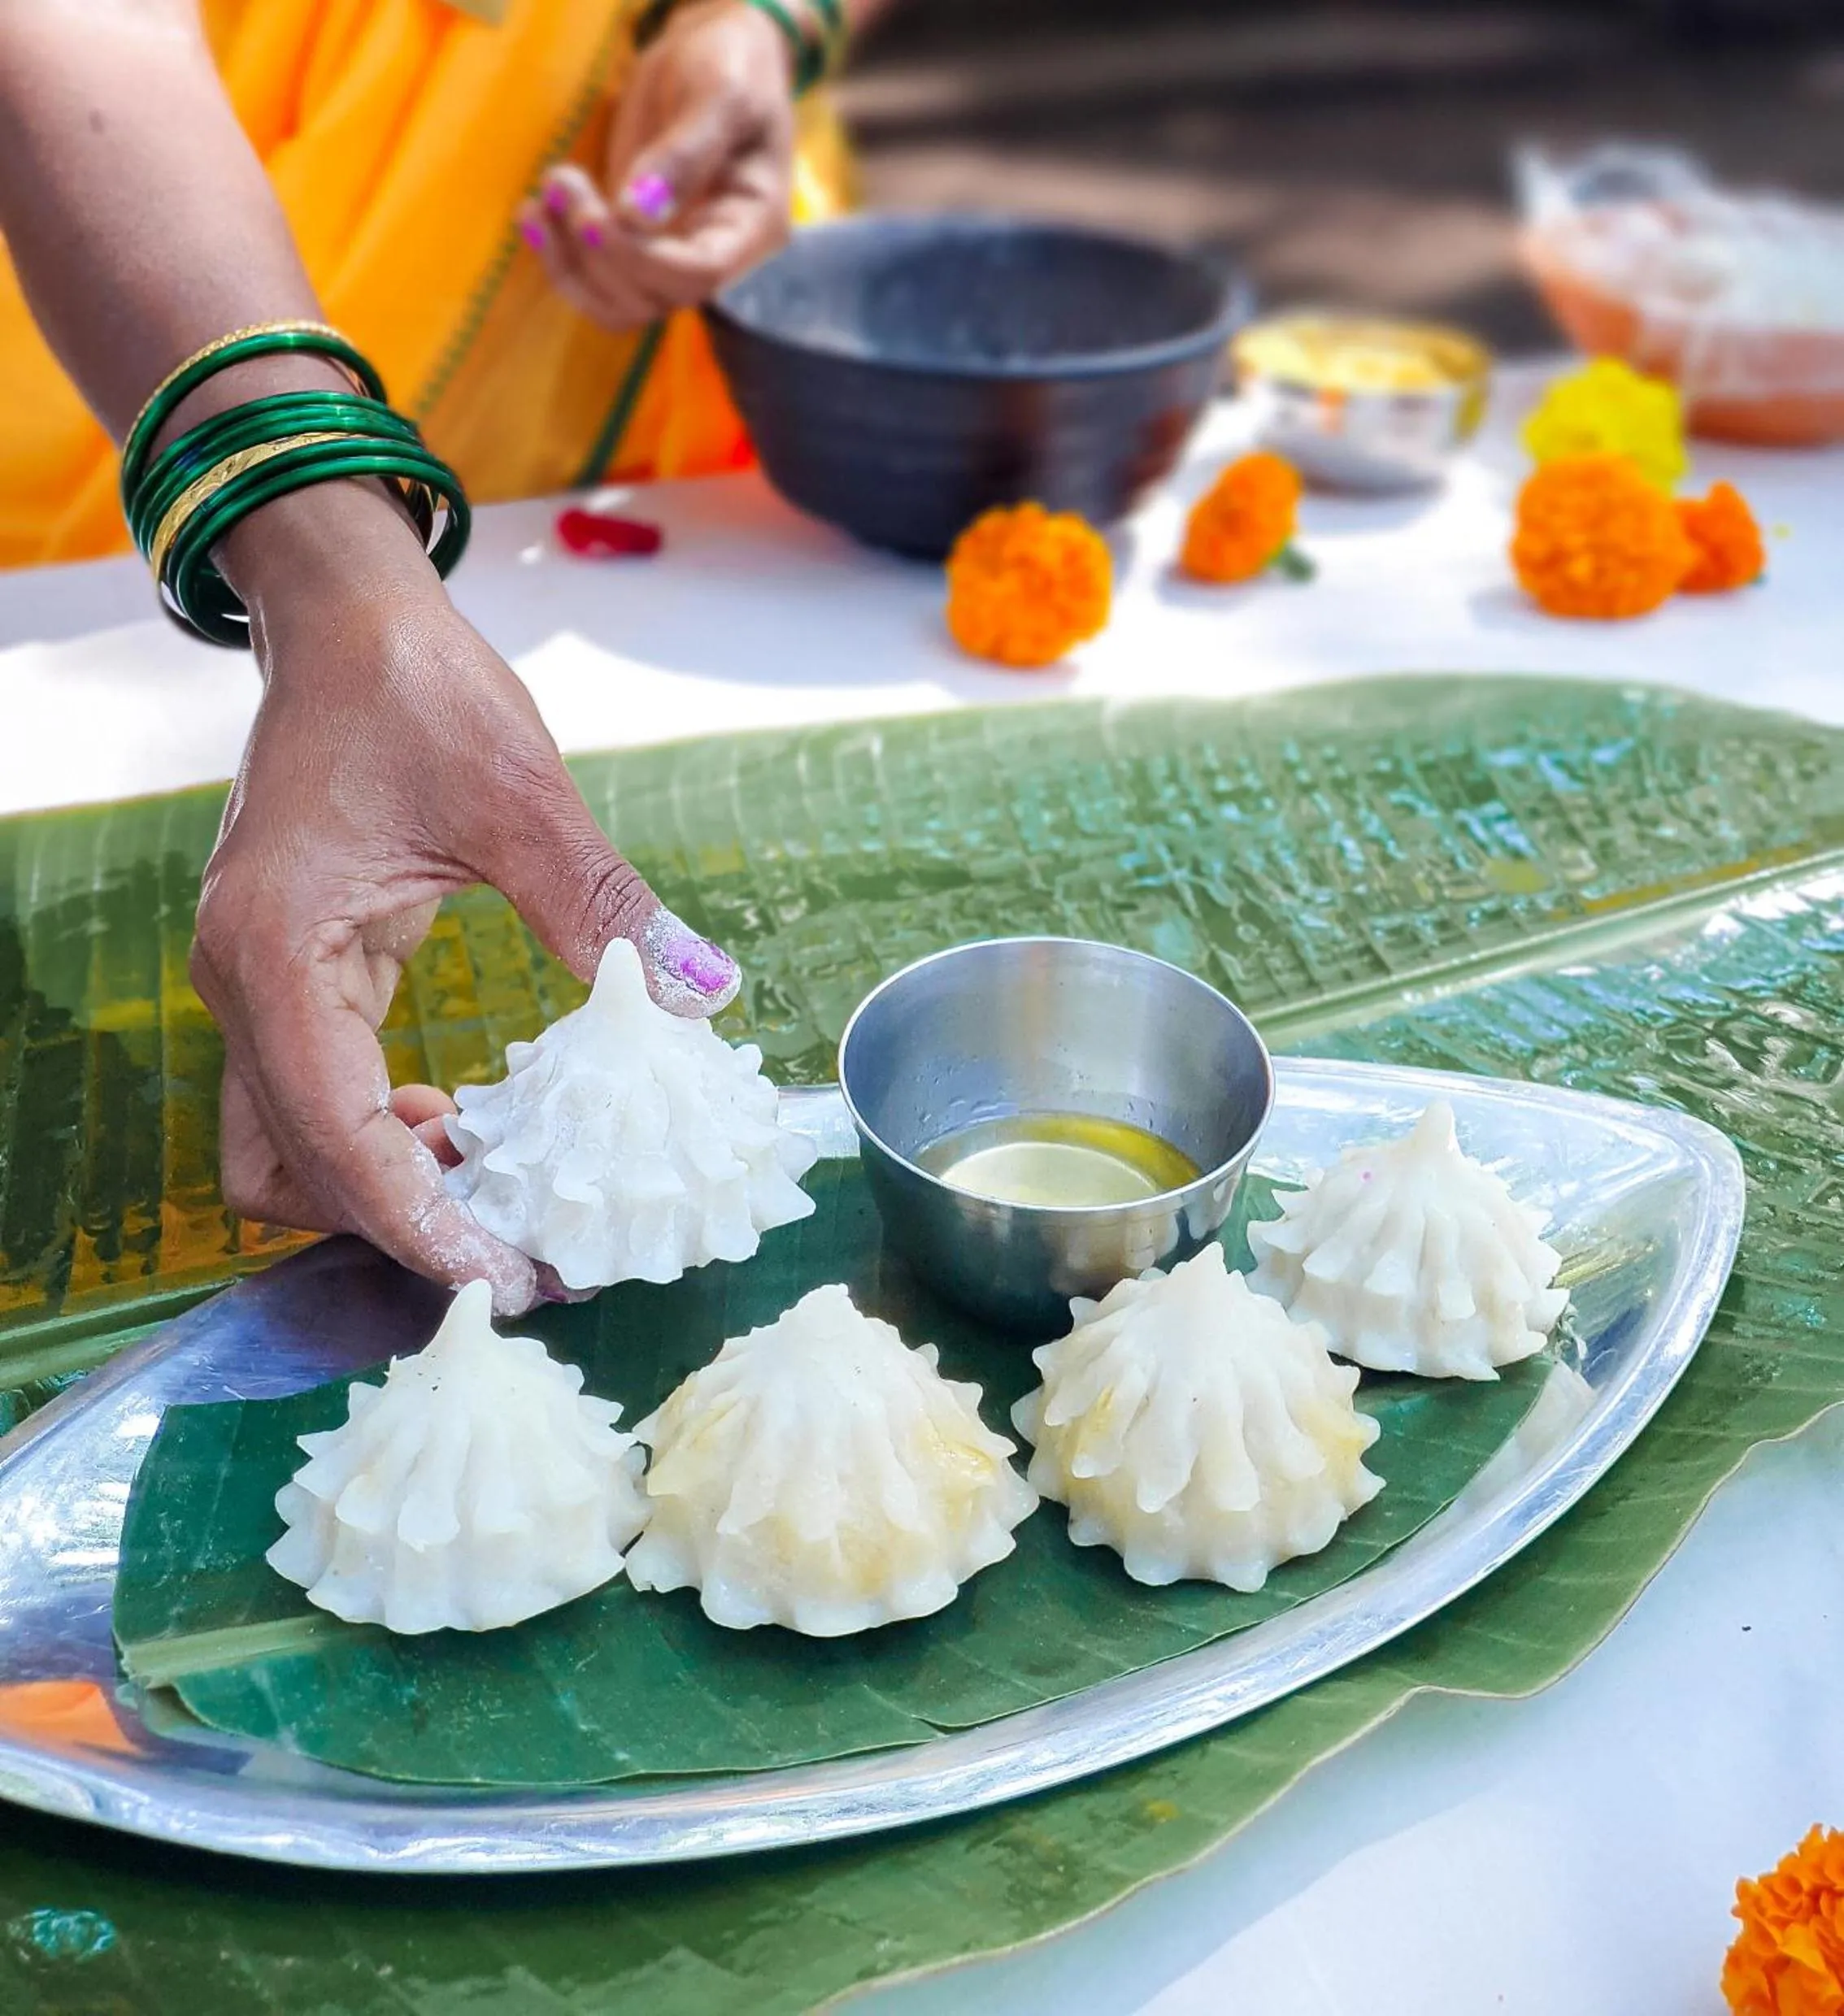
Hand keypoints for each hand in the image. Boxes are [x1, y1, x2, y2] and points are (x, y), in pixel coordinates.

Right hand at [194, 489, 740, 1312]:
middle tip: (518, 1254)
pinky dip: (378, 1132)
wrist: (345, 617)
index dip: (419, 1220)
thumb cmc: (413, 687)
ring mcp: (257, 980)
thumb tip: (702, 992)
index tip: (506, 1276)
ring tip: (495, 1193)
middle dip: (398, 1225)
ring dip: (378, 1186)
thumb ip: (602, 907)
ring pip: (287, 1144)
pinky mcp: (289, 969)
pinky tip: (462, 1122)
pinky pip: (313, 1092)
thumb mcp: (520, 797)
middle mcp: (244, 982)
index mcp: (276, 951)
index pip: (334, 1137)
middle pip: (291, 1169)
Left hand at [517, 0, 796, 329]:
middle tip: (559, 180)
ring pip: (620, 305)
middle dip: (598, 251)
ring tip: (539, 201)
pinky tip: (533, 214)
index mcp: (753, 226)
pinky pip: (598, 281)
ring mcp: (674, 254)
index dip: (641, 258)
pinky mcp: (637, 244)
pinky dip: (561, 260)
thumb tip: (637, 212)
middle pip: (654, 296)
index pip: (700, 274)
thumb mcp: (722, 92)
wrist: (712, 54)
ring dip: (570, 266)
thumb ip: (685, 151)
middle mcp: (716, 254)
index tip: (592, 217)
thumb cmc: (732, 63)